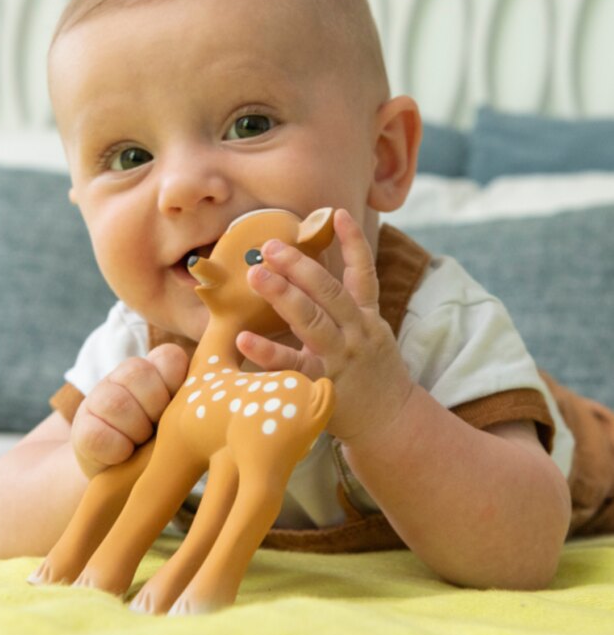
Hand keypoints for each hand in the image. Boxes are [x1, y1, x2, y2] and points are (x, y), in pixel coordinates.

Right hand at [71, 343, 187, 477]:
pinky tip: (123, 456)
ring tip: (141, 444)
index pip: (169, 356)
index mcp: (158, 368)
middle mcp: (126, 375)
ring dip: (135, 431)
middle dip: (154, 408)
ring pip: (116, 403)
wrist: (130, 482)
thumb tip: (214, 395)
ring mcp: (99, 397)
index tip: (178, 409)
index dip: (175, 384)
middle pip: (138, 372)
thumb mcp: (188, 421)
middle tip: (158, 430)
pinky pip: (97, 435)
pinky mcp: (81, 428)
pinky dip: (116, 450)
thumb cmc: (169, 447)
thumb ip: (198, 400)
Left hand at [238, 208, 413, 445]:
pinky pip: (294, 366)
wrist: (390, 421)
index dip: (353, 242)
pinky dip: (268, 352)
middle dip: (300, 265)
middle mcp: (357, 332)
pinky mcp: (325, 385)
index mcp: (367, 316)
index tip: (339, 213)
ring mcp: (341, 358)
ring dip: (284, 295)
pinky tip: (244, 338)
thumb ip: (347, 306)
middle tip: (269, 246)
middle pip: (329, 292)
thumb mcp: (370, 332)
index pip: (363, 273)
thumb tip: (311, 275)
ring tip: (257, 275)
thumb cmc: (371, 372)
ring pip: (314, 321)